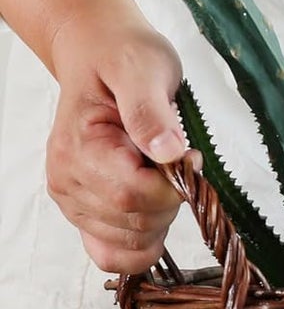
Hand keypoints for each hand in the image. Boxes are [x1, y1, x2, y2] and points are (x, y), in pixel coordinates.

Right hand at [46, 11, 189, 274]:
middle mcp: (68, 181)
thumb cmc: (123, 58)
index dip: (175, 185)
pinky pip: (112, 254)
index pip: (135, 196)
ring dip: (161, 218)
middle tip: (176, 160)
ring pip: (132, 243)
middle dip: (171, 201)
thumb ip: (152, 112)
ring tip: (159, 175)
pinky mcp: (86, 213)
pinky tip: (155, 213)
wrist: (100, 54)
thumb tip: (170, 152)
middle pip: (137, 224)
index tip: (190, 156)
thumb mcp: (144, 69)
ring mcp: (74, 201)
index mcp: (79, 149)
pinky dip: (142, 244)